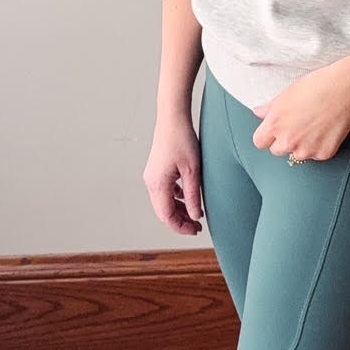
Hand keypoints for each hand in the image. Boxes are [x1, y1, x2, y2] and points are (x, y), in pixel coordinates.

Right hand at [143, 113, 202, 234]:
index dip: (181, 227)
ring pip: (164, 202)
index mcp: (158, 184)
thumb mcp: (193, 171)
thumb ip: (193, 196)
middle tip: (198, 227)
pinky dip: (176, 198)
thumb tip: (195, 216)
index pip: (167, 216)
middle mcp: (151, 182)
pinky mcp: (157, 170)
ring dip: (179, 210)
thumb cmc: (182, 140)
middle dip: (180, 221)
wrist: (173, 118)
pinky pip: (165, 191)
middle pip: (163, 211)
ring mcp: (152, 176)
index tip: (196, 231)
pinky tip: (188, 198)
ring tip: (195, 215)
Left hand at [251, 65, 349, 162]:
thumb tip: (258, 112)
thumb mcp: (287, 94)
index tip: (274, 131)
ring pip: (297, 154)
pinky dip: (319, 146)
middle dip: (284, 141)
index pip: (259, 142)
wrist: (344, 91)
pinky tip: (326, 130)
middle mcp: (288, 141)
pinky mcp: (323, 154)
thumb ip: (269, 108)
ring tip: (314, 127)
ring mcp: (306, 150)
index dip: (267, 136)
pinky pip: (316, 155)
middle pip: (277, 150)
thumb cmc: (316, 87)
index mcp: (275, 125)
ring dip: (302, 146)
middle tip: (298, 126)